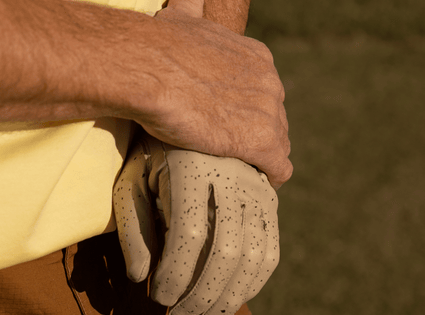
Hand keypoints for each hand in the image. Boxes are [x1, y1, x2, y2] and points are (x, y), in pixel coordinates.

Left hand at [112, 127, 278, 314]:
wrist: (199, 114)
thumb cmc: (153, 156)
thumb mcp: (131, 183)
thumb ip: (132, 229)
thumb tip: (140, 278)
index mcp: (193, 167)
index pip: (189, 236)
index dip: (175, 276)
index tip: (159, 299)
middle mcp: (233, 176)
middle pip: (226, 253)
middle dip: (202, 297)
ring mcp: (258, 189)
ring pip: (253, 258)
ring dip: (229, 301)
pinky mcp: (271, 202)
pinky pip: (269, 254)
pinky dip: (251, 286)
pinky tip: (229, 303)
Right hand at [135, 0, 291, 190]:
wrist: (149, 69)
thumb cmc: (160, 47)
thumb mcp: (182, 18)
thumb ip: (193, 10)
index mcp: (256, 58)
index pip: (265, 94)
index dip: (250, 113)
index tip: (233, 126)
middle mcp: (269, 83)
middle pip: (275, 120)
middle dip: (257, 136)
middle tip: (232, 152)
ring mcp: (268, 113)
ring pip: (278, 145)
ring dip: (261, 159)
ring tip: (241, 172)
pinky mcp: (260, 142)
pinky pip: (278, 168)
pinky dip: (271, 178)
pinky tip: (260, 184)